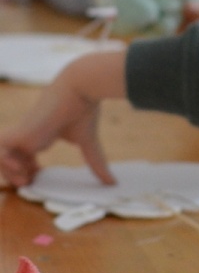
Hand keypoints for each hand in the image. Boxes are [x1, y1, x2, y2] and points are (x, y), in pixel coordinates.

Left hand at [0, 52, 125, 187]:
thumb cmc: (84, 112)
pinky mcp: (18, 133)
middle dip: (14, 174)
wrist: (79, 89)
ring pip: (0, 155)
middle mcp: (28, 135)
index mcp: (40, 135)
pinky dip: (3, 162)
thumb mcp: (88, 144)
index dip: (27, 169)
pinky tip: (22, 169)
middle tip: (30, 182)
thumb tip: (113, 182)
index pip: (24, 155)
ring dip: (7, 171)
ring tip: (25, 178)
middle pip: (8, 157)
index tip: (39, 176)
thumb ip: (96, 163)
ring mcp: (22, 134)